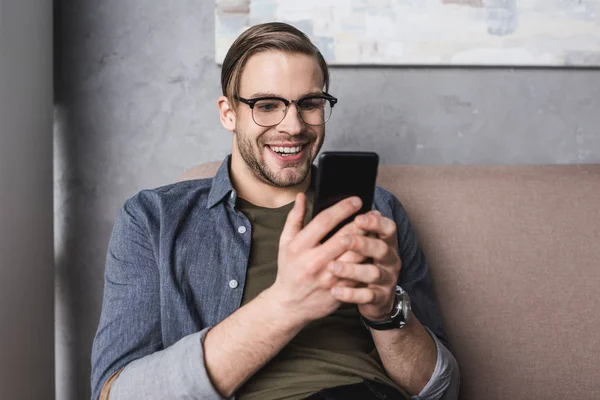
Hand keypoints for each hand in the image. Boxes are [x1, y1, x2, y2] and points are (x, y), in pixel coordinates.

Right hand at [268, 193, 362, 324]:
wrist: (290, 304)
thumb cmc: (289, 269)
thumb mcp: (285, 243)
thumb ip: (294, 218)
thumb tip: (301, 196)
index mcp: (300, 246)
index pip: (325, 221)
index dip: (343, 208)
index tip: (356, 200)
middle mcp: (314, 261)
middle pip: (345, 236)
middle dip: (362, 221)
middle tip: (372, 212)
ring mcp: (329, 277)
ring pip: (357, 254)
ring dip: (369, 239)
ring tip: (376, 228)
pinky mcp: (340, 290)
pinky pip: (360, 271)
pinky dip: (369, 259)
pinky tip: (374, 249)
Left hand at [328, 211, 401, 320]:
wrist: (375, 299)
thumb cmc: (361, 263)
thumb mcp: (358, 244)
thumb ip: (346, 224)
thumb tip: (325, 201)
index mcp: (385, 242)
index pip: (388, 228)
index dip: (376, 222)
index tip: (358, 217)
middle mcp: (389, 259)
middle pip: (381, 248)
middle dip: (362, 243)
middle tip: (343, 240)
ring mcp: (386, 279)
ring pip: (373, 273)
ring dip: (352, 269)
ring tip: (332, 267)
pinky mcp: (379, 298)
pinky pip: (366, 296)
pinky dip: (351, 293)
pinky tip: (334, 290)